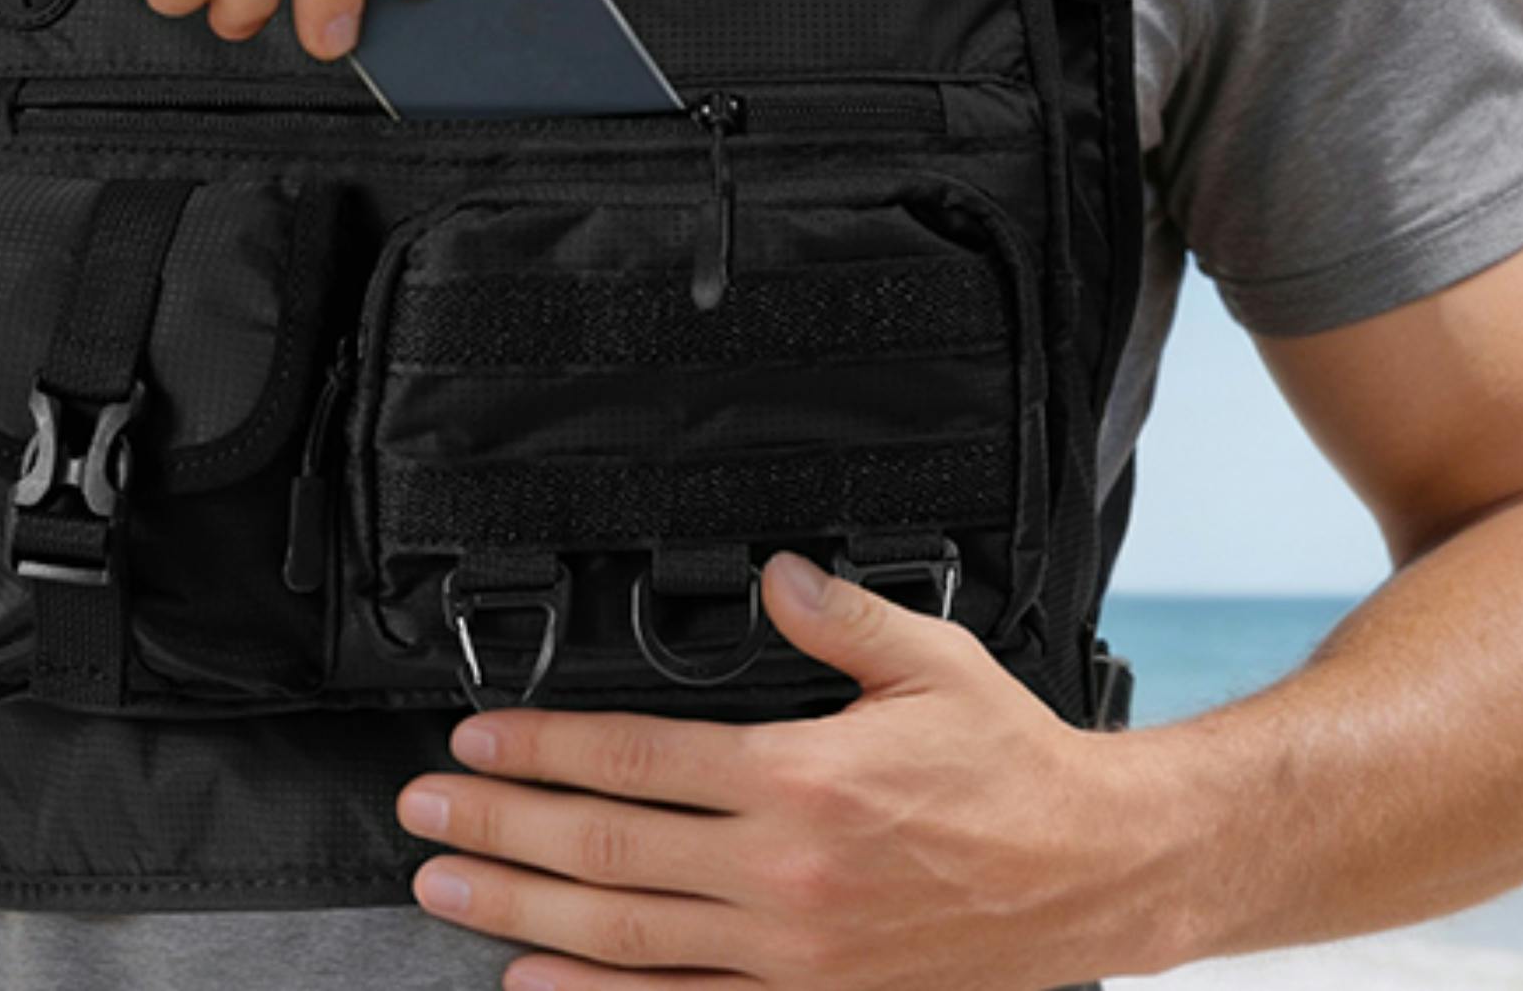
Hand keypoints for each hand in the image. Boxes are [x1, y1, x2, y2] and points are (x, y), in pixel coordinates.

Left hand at [395, 552, 1183, 989]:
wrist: (1100, 873)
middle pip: (604, 846)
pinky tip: (532, 978)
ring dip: (519, 905)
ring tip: (444, 883)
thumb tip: (769, 573)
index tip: (476, 735)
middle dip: (498, 823)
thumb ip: (838, 616)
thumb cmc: (1015, 770)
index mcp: (801, 779)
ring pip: (623, 932)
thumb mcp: (933, 663)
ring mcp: (793, 952)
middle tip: (422, 808)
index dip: (539, 746)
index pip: (633, 757)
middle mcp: (784, 872)